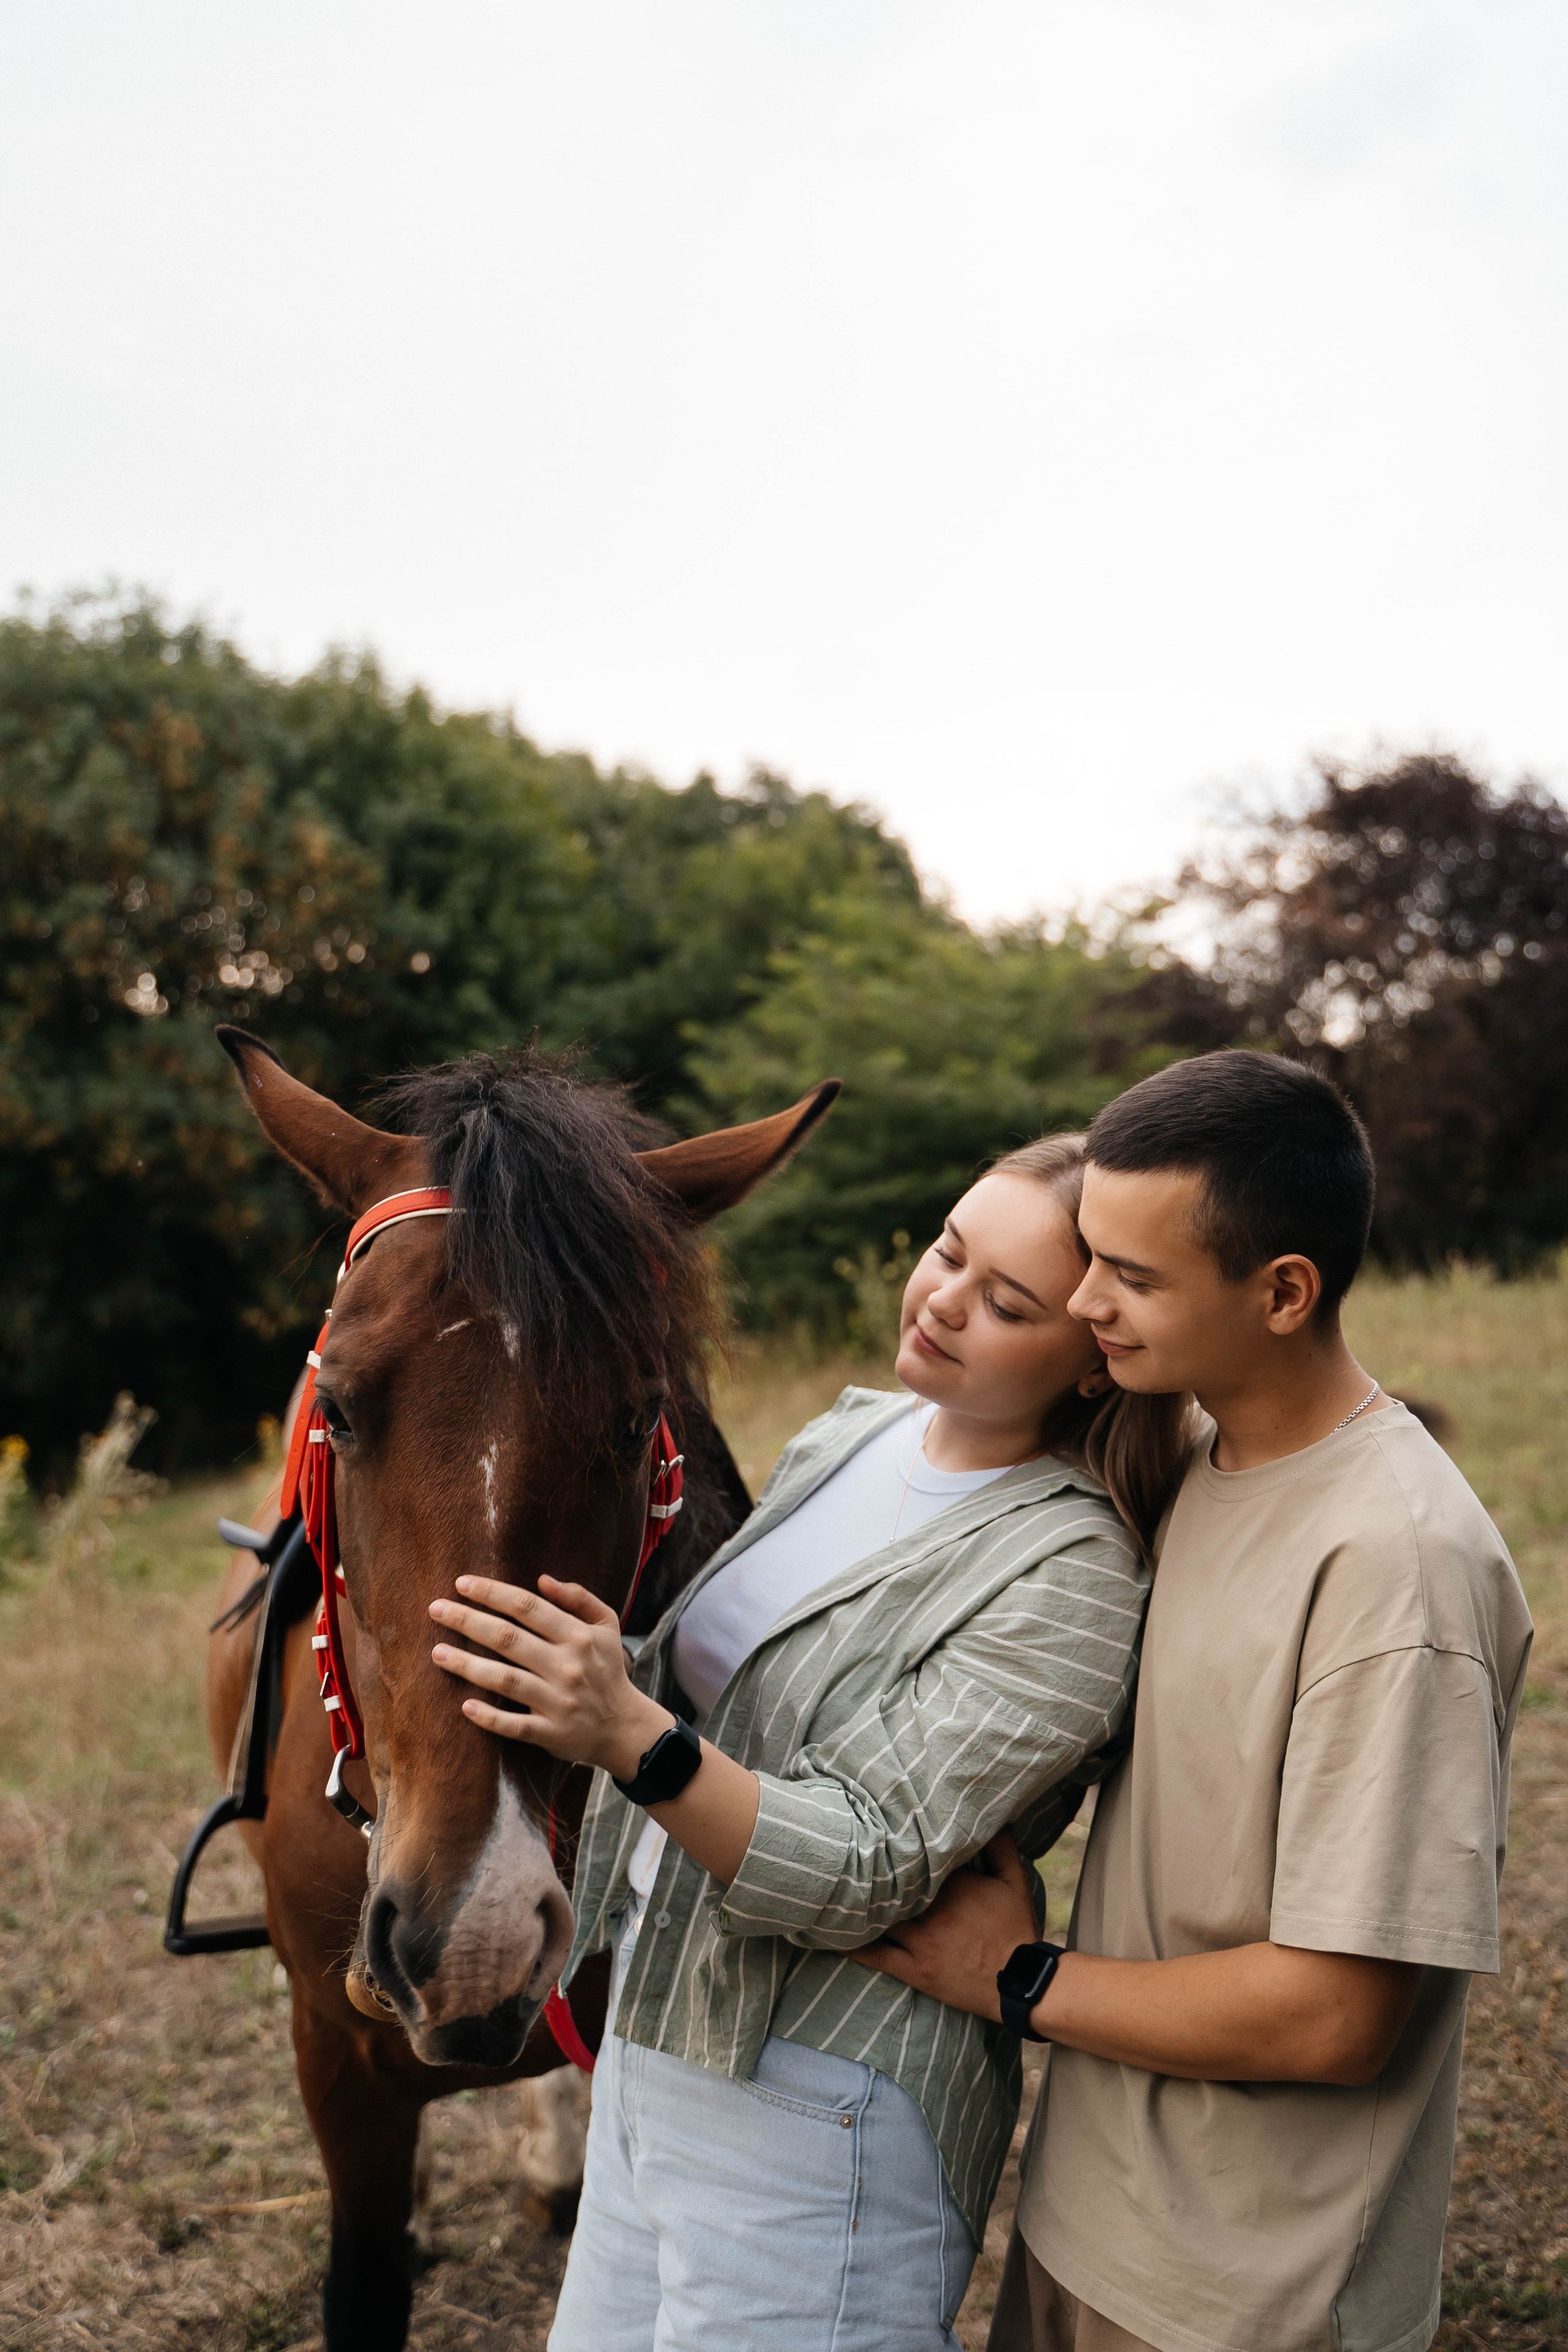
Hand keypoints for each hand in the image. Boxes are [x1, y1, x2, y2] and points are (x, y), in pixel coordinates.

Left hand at [429, 1573, 670, 1778]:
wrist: (624, 1727)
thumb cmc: (607, 1669)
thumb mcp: (606, 1625)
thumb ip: (578, 1598)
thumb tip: (542, 1579)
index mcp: (579, 1636)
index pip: (528, 1607)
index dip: (492, 1593)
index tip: (461, 1583)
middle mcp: (567, 1667)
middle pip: (509, 1639)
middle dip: (468, 1621)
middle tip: (435, 1609)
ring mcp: (558, 1702)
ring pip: (505, 1680)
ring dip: (468, 1665)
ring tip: (437, 1653)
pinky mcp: (551, 1734)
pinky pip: (515, 1726)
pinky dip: (490, 1717)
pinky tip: (465, 1706)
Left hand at [849, 1831, 1041, 2022]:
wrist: (1020, 1982)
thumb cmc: (1017, 1929)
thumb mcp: (1015, 1881)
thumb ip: (1001, 1846)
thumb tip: (993, 1816)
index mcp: (952, 1884)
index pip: (916, 1858)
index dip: (895, 1846)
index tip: (876, 1831)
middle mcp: (931, 1910)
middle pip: (892, 1885)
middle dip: (870, 1871)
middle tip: (842, 1852)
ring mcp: (921, 1941)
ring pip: (880, 1917)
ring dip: (857, 1904)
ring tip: (828, 1889)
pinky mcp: (915, 1969)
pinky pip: (877, 1957)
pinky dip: (853, 1946)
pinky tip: (830, 1935)